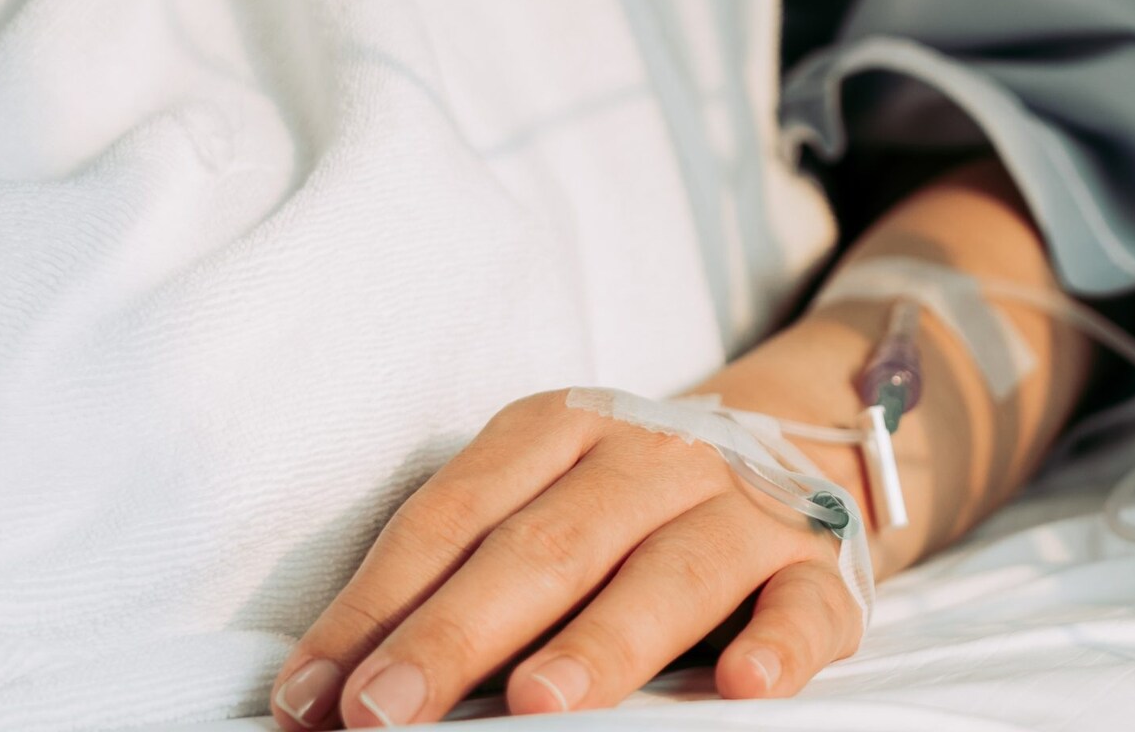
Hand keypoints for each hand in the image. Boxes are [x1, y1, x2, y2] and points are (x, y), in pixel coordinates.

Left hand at [268, 390, 861, 728]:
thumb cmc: (630, 505)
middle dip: (458, 635)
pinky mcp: (821, 569)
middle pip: (548, 546)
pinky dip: (780, 645)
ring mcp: (744, 510)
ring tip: (539, 703)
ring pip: (672, 576)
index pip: (454, 514)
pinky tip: (744, 683)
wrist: (802, 446)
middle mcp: (654, 457)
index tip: (312, 695)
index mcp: (564, 430)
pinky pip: (803, 607)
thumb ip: (457, 577)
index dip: (379, 603)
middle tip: (385, 713)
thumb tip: (337, 688)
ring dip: (602, 643)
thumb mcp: (543, 501)